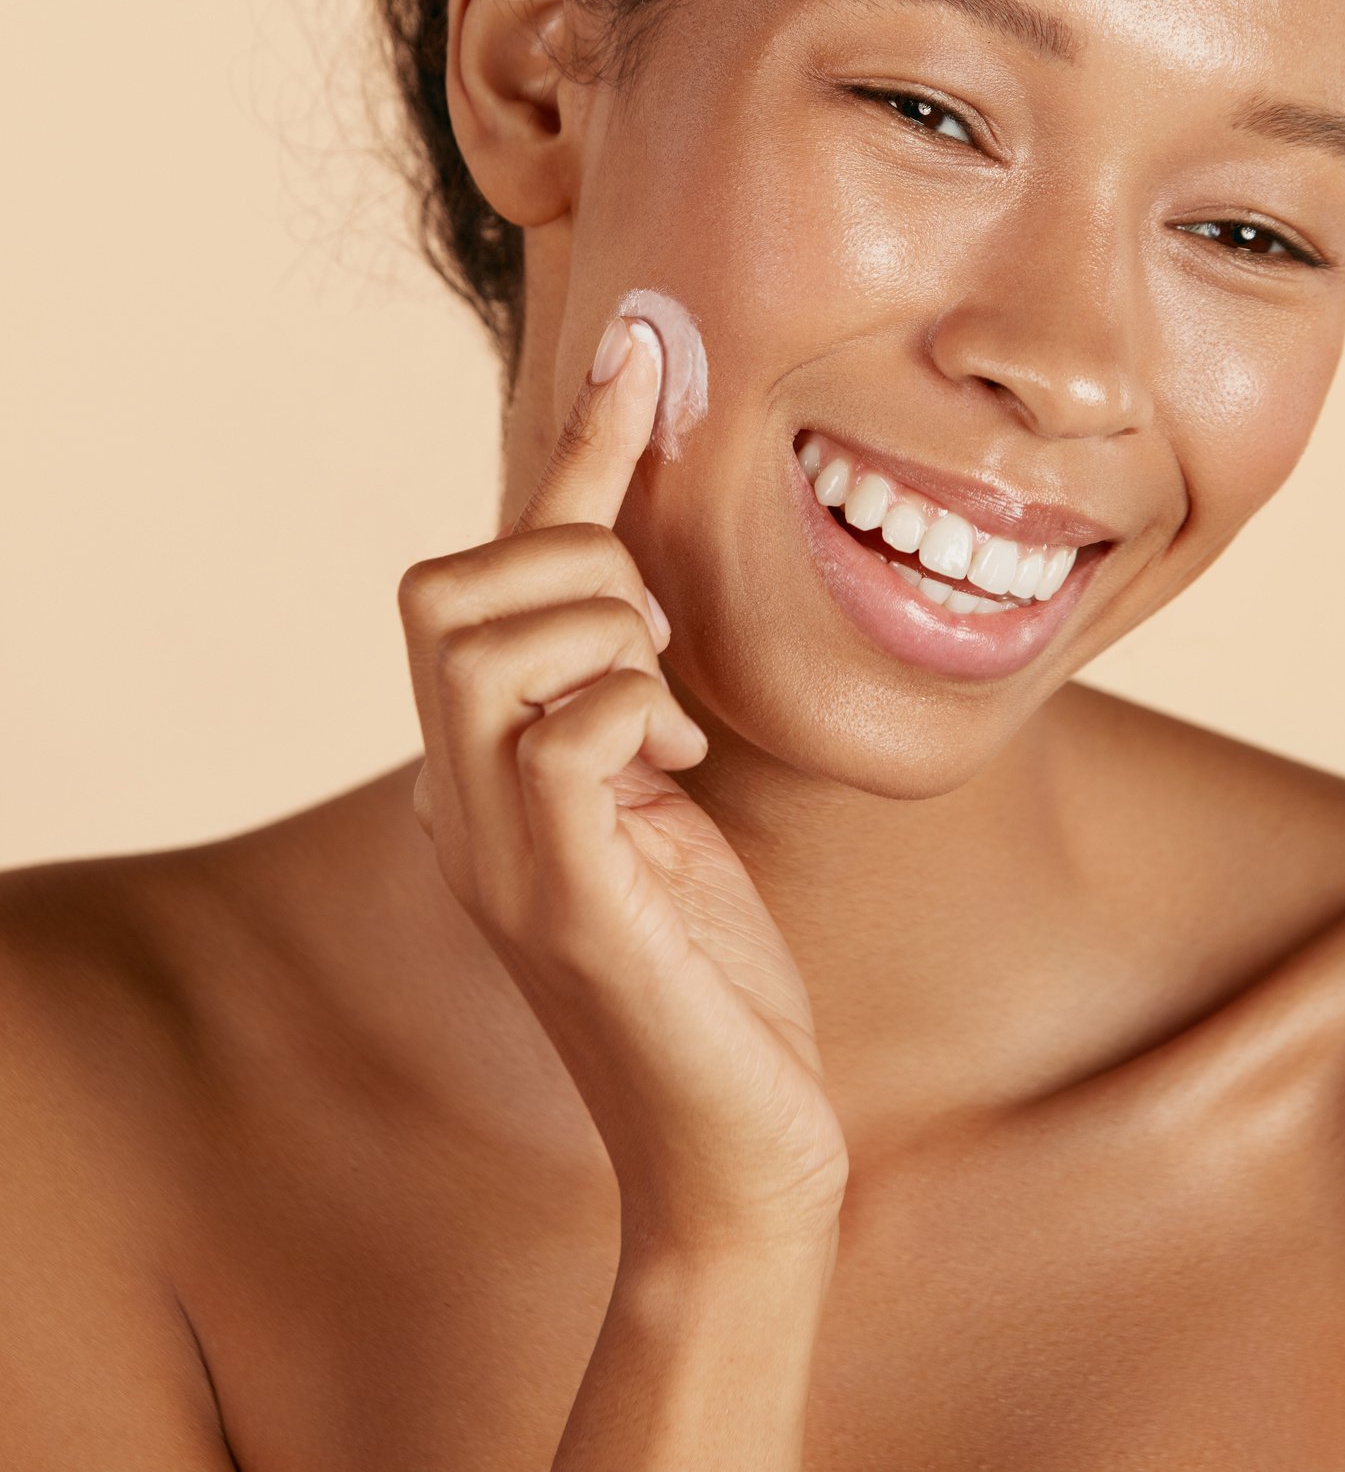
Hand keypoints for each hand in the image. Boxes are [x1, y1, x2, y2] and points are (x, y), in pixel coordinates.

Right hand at [399, 314, 847, 1256]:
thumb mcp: (665, 794)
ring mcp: (491, 848)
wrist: (737, 1151)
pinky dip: (635, 711)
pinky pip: (564, 727)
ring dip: (613, 638)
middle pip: (448, 584)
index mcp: (476, 765)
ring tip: (669, 719)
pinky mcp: (556, 896)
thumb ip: (630, 689)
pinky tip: (678, 773)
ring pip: (493, 636)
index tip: (640, 352)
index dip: (572, 451)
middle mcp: (454, 797)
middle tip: (662, 654)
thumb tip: (650, 572)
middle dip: (579, 570)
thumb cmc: (711, 973)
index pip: (487, 570)